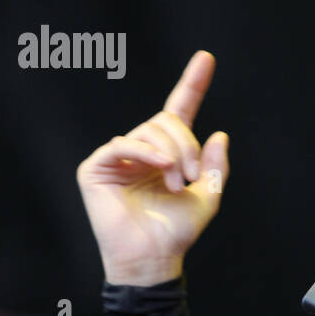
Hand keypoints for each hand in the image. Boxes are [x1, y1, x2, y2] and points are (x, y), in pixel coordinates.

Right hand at [76, 50, 230, 284]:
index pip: (179, 109)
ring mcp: (117, 157)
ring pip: (149, 130)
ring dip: (171, 155)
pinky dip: (146, 152)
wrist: (154, 258)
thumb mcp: (208, 196)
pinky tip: (161, 168)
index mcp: (167, 153)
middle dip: (186, 146)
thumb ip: (214, 165)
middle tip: (190, 177)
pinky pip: (123, 143)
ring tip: (176, 184)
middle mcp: (142, 150)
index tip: (206, 57)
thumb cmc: (177, 231)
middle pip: (166, 121)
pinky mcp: (96, 167)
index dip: (192, 83)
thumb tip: (218, 133)